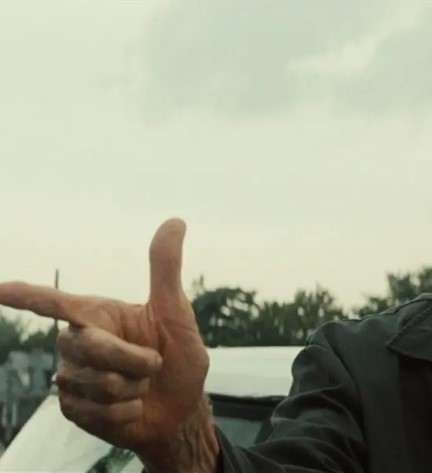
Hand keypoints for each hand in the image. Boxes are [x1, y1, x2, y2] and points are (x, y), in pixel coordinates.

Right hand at [0, 219, 214, 465]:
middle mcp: (76, 343)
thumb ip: (166, 270)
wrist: (181, 409)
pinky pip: (97, 410)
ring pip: (97, 382)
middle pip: (90, 347)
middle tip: (155, 364)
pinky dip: (127, 411)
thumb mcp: (177, 313)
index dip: (25, 296)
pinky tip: (132, 408)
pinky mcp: (73, 409)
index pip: (54, 303)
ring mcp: (71, 377)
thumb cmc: (179, 357)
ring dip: (133, 388)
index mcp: (96, 315)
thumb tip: (175, 221)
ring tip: (141, 386)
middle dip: (134, 359)